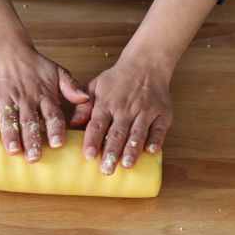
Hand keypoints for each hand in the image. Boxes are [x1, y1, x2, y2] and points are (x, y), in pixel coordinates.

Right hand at [0, 45, 89, 162]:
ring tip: (13, 151)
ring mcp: (5, 98)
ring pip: (8, 118)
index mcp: (44, 95)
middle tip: (34, 158)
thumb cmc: (35, 66)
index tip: (57, 144)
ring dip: (10, 135)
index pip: (51, 114)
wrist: (7, 51)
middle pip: (29, 121)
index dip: (54, 129)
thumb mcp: (57, 71)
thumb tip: (85, 98)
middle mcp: (25, 98)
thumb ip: (71, 87)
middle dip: (32, 140)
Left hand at [70, 55, 172, 174]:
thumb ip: (84, 106)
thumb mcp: (95, 86)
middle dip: (111, 152)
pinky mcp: (162, 114)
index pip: (98, 124)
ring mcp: (145, 111)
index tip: (88, 156)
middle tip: (106, 170)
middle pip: (117, 132)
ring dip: (132, 150)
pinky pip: (159, 129)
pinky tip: (150, 152)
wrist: (146, 64)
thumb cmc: (117, 80)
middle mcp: (126, 108)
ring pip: (137, 133)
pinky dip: (156, 140)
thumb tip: (72, 123)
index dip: (92, 140)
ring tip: (126, 165)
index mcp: (107, 103)